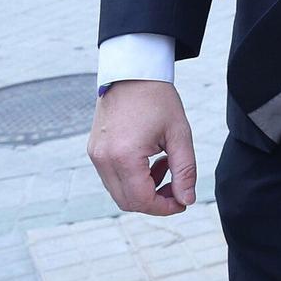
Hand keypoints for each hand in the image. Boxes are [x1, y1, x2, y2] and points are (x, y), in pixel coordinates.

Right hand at [89, 79, 196, 215]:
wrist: (132, 72)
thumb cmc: (158, 99)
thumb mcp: (179, 133)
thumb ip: (185, 170)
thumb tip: (186, 200)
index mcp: (124, 156)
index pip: (141, 200)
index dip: (164, 207)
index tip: (183, 201)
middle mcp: (104, 159)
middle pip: (127, 202)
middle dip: (154, 201)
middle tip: (176, 186)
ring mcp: (95, 155)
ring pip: (118, 192)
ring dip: (143, 190)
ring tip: (164, 165)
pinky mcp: (94, 150)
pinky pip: (112, 178)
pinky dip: (131, 179)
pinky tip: (149, 160)